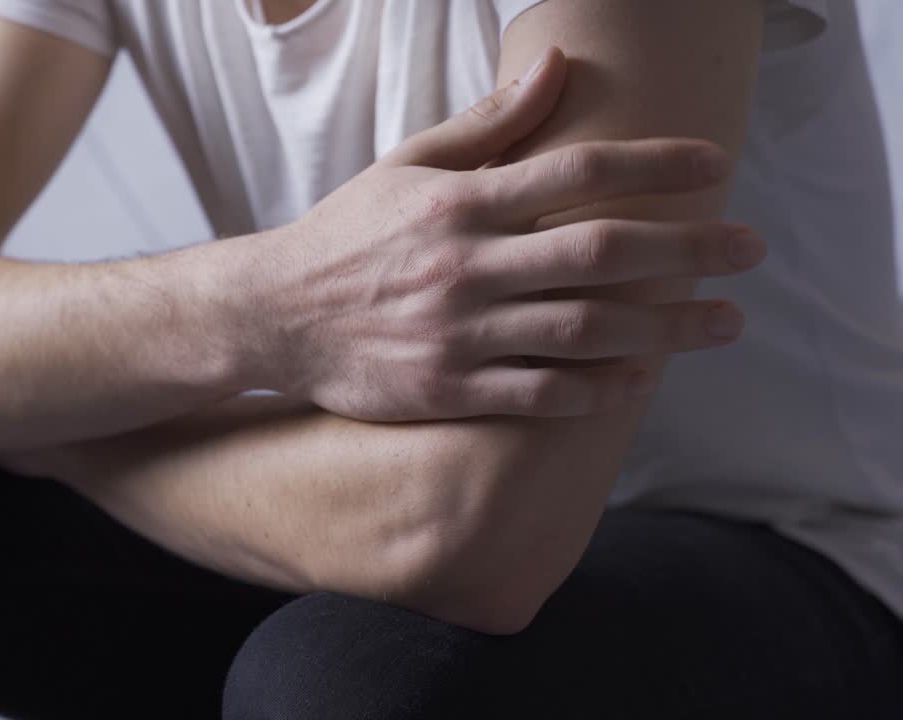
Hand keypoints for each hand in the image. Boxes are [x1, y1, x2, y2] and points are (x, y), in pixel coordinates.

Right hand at [247, 48, 765, 421]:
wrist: (274, 315)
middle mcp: (464, 265)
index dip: (653, 164)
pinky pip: (538, 393)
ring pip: (582, 329)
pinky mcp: (446, 389)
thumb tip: (555, 63)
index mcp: (458, 201)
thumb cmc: (346, 236)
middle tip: (748, 248)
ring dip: (664, 328)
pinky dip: (595, 388)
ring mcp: (457, 332)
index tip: (712, 165)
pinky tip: (638, 378)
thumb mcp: (406, 166)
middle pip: (599, 253)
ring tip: (721, 323)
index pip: (575, 171)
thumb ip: (486, 124)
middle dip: (687, 250)